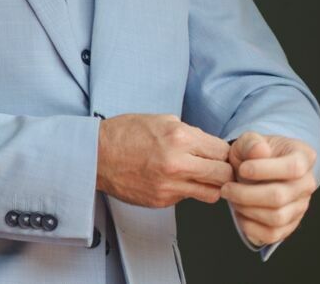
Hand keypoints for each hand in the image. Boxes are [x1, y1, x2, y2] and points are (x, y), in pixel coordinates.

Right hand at [96, 114, 234, 207]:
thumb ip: (188, 132)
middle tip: (215, 167)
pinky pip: (188, 198)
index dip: (224, 152)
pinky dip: (187, 190)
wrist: (96, 155)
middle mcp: (177, 163)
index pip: (222, 151)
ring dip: (210, 185)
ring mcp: (170, 185)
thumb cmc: (124, 133)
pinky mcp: (162, 200)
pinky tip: (174, 179)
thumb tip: (208, 145)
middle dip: (223, 170)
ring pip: (212, 193)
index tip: (219, 153)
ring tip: (200, 177)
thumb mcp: (159, 120)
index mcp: (178, 137)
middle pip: (223, 174)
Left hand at [223, 132, 317, 246]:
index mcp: (303, 157)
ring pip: (276, 218)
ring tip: (231, 197)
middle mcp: (307, 184)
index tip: (242, 169)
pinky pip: (272, 234)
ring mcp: (301, 206)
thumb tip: (260, 151)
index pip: (293, 168)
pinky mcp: (290, 224)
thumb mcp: (249, 140)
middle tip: (226, 188)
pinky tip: (239, 212)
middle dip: (246, 194)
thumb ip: (252, 142)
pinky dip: (250, 226)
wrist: (255, 167)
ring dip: (246, 209)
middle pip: (280, 196)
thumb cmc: (254, 152)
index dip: (264, 170)